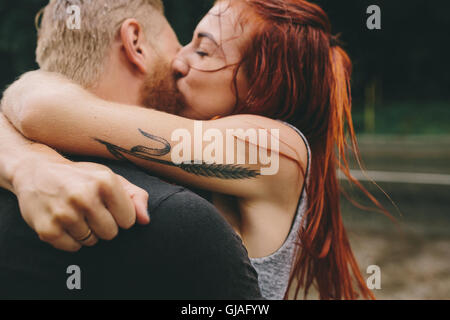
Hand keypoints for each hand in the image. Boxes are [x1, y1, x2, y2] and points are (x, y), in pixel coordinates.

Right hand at [12, 157, 149, 251]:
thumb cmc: (82, 177)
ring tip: (76, 214)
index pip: (129, 220)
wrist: (36, 171)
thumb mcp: (111, 178)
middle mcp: (85, 196)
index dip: (119, 216)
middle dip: (104, 226)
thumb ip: (136, 197)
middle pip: (111, 233)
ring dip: (87, 233)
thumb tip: (145, 221)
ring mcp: (64, 213)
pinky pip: (73, 248)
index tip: (107, 206)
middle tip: (90, 211)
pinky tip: (64, 222)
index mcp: (106, 182)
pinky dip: (71, 240)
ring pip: (92, 242)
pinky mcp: (48, 229)